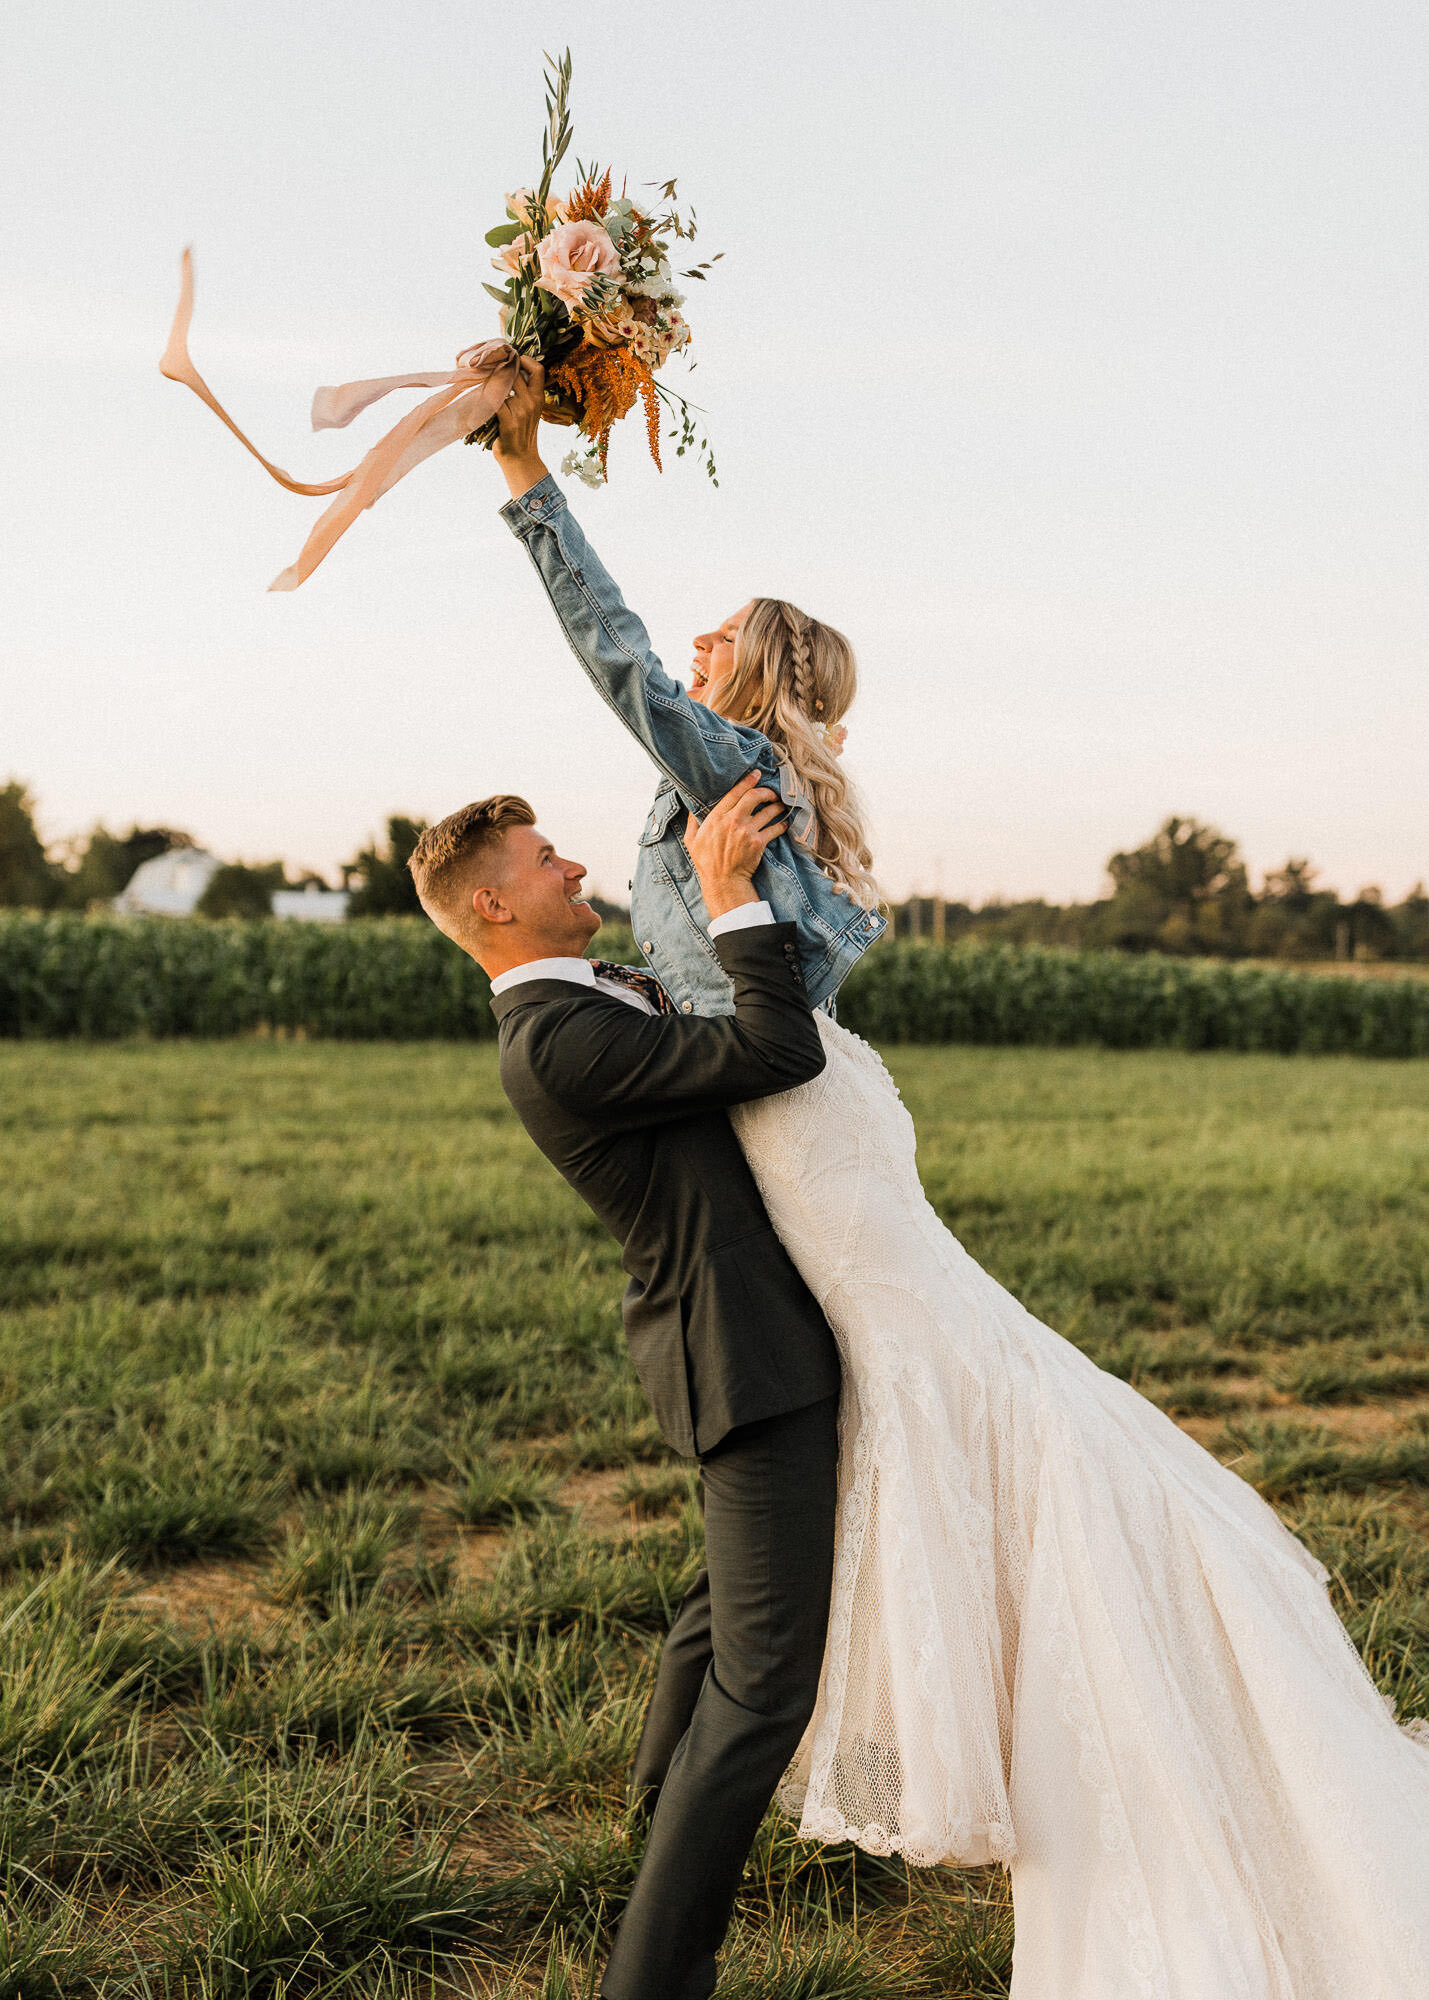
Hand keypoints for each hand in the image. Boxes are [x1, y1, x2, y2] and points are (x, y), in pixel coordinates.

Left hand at [492, 356, 548, 498]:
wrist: (520, 459)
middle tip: (487, 365)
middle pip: (516, 372)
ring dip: (490, 379)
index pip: (538, 369)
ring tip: (480, 379)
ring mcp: (521, 411)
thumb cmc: (520, 433)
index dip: (526, 360)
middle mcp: (532, 402)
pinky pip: (495, 400)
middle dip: (501, 366)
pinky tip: (479, 395)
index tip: (512, 361)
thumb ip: (523, 392)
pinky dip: (485, 395)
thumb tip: (507, 371)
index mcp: (538, 397)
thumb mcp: (528, 410)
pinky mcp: (509, 421)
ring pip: (503, 383)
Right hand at [686, 771, 787, 919]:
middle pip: (754, 797)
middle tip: (772, 793)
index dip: (747, 781)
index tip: (756, 774)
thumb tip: (691, 808)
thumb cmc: (706, 862)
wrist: (722, 882)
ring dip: (777, 807)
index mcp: (716, 818)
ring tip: (780, 806)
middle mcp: (733, 821)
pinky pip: (775, 829)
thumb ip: (692, 822)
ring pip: (768, 811)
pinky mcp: (758, 843)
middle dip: (766, 791)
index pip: (735, 792)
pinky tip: (784, 824)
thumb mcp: (691, 841)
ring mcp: (747, 832)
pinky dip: (782, 825)